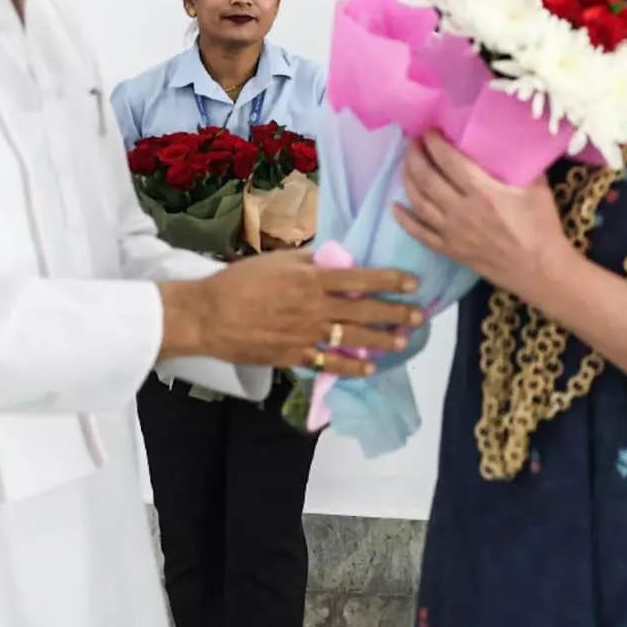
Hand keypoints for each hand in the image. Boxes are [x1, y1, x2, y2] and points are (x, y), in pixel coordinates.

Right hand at [166, 252, 421, 376]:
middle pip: (364, 311)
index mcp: (310, 279)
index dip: (390, 281)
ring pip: (353, 339)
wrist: (208, 316)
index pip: (360, 278)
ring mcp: (305, 335)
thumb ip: (311, 261)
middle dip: (395, 314)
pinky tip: (369, 368)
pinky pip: (330, 364)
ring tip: (402, 342)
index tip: (412, 283)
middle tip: (418, 315)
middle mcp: (314, 308)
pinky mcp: (294, 357)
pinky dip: (352, 367)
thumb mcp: (278, 260)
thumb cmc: (241, 282)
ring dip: (381, 341)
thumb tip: (339, 258)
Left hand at [392, 131, 567, 297]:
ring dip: (407, 180)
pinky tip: (394, 206)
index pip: (448, 161)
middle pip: (427, 178)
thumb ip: (518, 165)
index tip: (429, 130)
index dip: (434, 143)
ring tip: (405, 164)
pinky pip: (419, 233)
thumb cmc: (541, 227)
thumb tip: (508, 143)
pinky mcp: (450, 250)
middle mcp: (461, 210)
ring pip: (418, 202)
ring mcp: (452, 232)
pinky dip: (403, 219)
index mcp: (482, 192)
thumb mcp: (536, 187)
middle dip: (415, 156)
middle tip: (412, 142)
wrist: (540, 270)